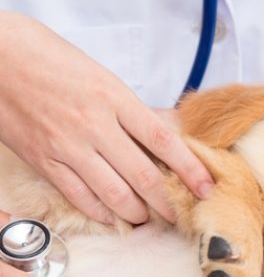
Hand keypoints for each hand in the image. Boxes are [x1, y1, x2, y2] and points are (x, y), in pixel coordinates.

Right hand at [0, 14, 212, 223]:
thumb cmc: (51, 59)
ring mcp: (67, 146)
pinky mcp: (44, 160)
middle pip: (143, 174)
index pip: (163, 140)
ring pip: (113, 192)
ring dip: (136, 211)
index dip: (189, 168)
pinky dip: (100, 211)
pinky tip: (112, 216)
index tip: (206, 186)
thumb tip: (170, 129)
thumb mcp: (102, 76)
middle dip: (167, 201)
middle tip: (179, 213)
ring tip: (147, 217)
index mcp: (114, 98)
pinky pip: (78, 195)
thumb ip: (134, 109)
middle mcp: (94, 124)